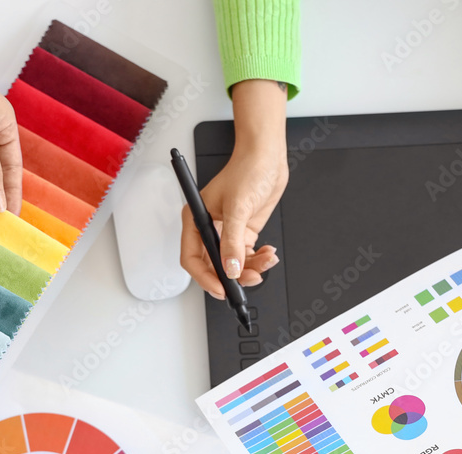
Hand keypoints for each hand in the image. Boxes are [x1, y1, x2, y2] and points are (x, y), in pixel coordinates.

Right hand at [180, 79, 286, 297]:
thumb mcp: (238, 207)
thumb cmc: (246, 169)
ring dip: (250, 268)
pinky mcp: (244, 232)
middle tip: (247, 281)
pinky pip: (248, 256)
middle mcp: (210, 227)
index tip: (220, 289)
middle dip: (231, 276)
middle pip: (213, 265)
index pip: (193, 258)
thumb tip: (231, 269)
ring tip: (265, 262)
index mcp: (196, 219)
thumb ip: (232, 242)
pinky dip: (259, 259)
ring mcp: (228, 232)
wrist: (267, 157)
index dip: (205, 277)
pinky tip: (268, 253)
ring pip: (233, 264)